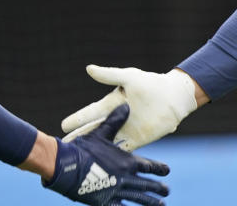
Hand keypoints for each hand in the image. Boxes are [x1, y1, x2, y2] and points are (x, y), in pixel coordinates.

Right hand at [44, 104, 169, 204]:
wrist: (66, 165)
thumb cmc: (83, 148)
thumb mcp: (101, 133)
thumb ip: (115, 121)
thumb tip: (127, 105)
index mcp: (127, 161)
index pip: (148, 166)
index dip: (159, 168)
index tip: (167, 170)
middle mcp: (125, 177)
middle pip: (147, 184)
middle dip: (158, 188)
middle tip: (167, 192)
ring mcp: (116, 191)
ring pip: (138, 198)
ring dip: (150, 201)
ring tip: (161, 205)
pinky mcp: (105, 201)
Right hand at [62, 66, 197, 150]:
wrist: (173, 97)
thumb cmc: (151, 84)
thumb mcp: (129, 77)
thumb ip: (109, 75)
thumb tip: (88, 68)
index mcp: (112, 104)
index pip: (91, 113)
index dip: (78, 119)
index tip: (63, 125)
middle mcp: (116, 119)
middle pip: (94, 130)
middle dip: (79, 138)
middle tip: (62, 147)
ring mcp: (126, 131)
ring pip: (105, 143)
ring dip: (93, 150)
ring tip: (78, 159)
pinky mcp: (137, 140)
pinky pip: (122, 150)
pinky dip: (113, 158)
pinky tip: (102, 168)